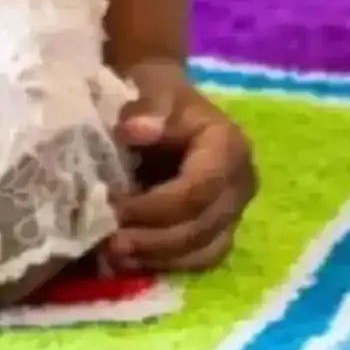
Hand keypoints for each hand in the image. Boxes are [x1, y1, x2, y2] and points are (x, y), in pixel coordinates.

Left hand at [106, 59, 256, 273]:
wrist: (163, 101)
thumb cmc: (156, 91)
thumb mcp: (150, 86)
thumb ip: (147, 106)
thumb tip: (134, 130)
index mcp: (229, 147)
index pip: (200, 189)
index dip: (158, 205)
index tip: (115, 207)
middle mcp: (240, 183)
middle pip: (204, 226)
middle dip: (155, 239)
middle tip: (109, 244)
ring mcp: (234, 210)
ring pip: (205, 250)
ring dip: (159, 258)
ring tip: (114, 258)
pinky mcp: (220, 228)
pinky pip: (199, 257)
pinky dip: (165, 263)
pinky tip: (129, 262)